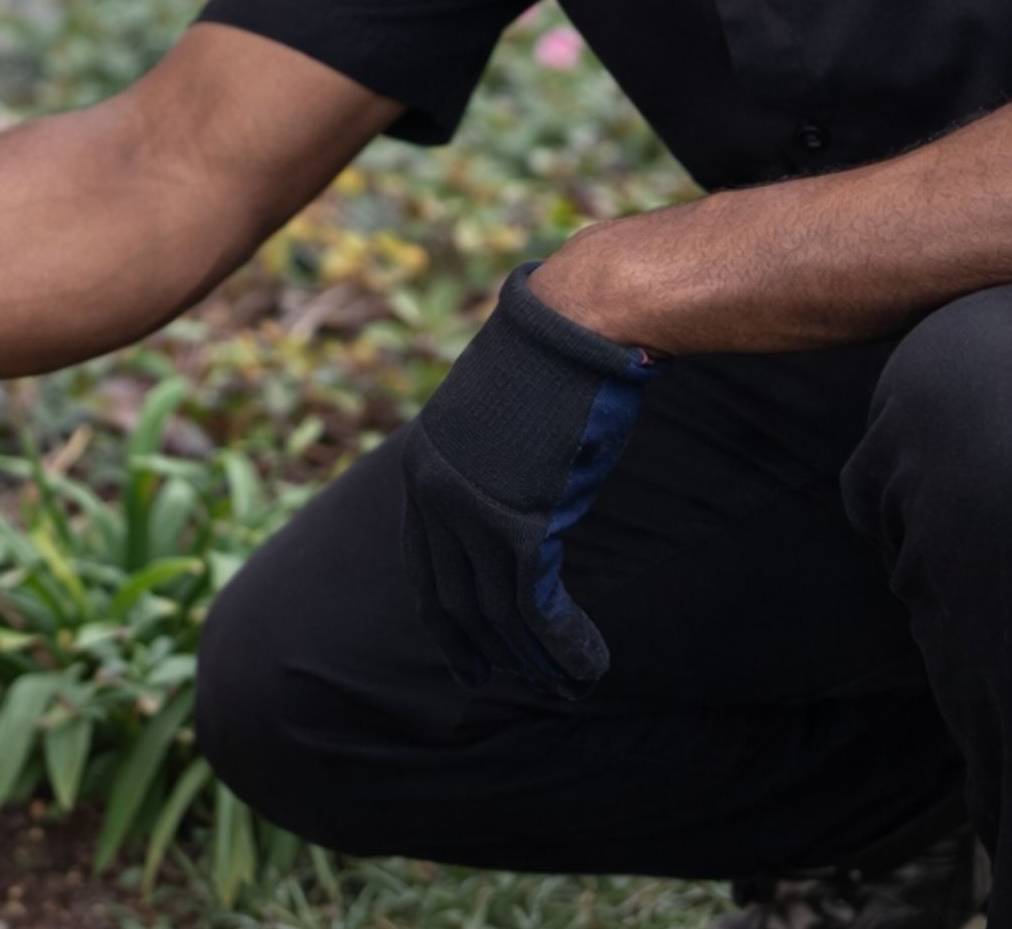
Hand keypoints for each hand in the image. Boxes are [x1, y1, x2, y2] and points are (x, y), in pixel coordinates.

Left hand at [398, 260, 657, 697]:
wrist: (577, 323)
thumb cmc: (554, 359)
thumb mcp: (501, 418)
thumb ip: (492, 463)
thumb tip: (510, 490)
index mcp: (424, 466)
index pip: (423, 563)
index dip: (446, 617)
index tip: (466, 654)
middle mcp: (434, 492)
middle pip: (452, 597)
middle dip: (481, 650)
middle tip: (511, 685)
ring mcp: (470, 510)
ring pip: (496, 612)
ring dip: (536, 660)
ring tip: (570, 688)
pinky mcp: (517, 522)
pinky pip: (535, 607)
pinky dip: (563, 646)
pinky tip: (588, 667)